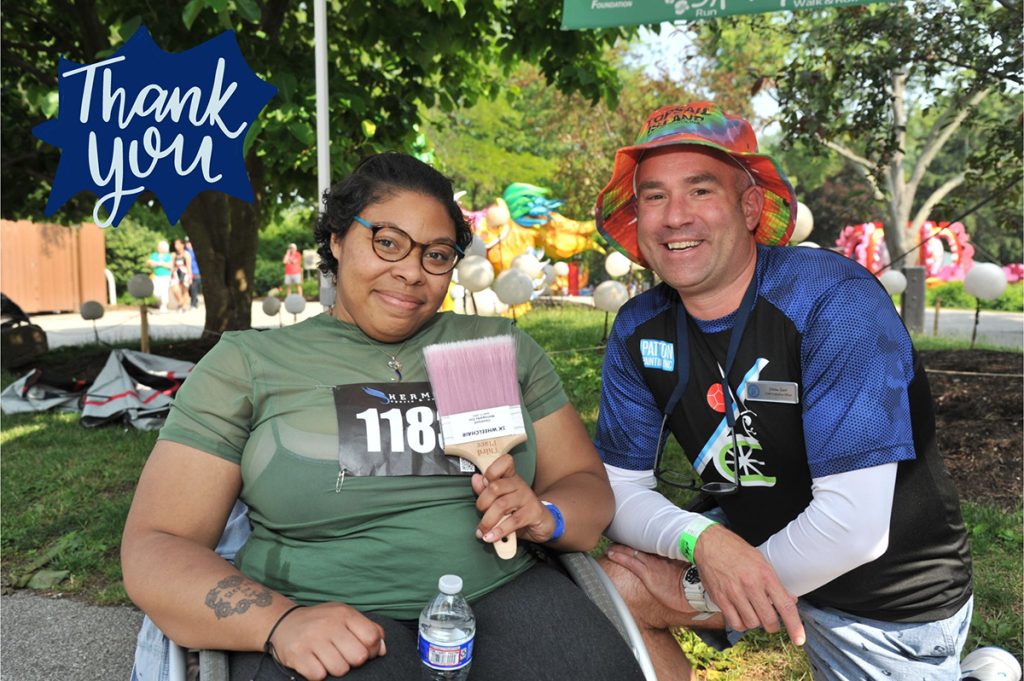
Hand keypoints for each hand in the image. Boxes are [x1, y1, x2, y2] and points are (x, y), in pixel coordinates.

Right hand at [269, 602, 386, 679]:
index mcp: (344, 614)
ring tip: (327, 658)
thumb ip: (367, 629)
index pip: (372, 637)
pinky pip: (319, 676)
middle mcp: (329, 624)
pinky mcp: (298, 655)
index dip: (372, 649)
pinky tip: (314, 663)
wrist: (283, 622)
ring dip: (335, 669)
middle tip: (343, 655)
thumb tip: (382, 650)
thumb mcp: (345, 617)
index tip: (362, 650)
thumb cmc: (321, 622)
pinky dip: (318, 673)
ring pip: (340, 669)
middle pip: (358, 657)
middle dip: (353, 661)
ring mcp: (312, 639)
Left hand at [470, 454, 554, 544]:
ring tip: (482, 532)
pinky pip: (513, 521)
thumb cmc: (518, 510)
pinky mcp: (533, 512)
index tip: (484, 483)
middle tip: (480, 515)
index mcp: (511, 477)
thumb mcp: (501, 500)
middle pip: (495, 487)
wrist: (543, 523)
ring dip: (487, 521)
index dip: (491, 470)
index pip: (505, 462)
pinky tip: (491, 537)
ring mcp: (527, 498)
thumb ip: (486, 490)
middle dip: (482, 503)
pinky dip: (499, 531)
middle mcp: (519, 484)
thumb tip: (476, 479)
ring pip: (501, 505)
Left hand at [604, 544, 693, 613]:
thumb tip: (685, 568)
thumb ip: (685, 567)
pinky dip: (619, 556)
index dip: (643, 541)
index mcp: (670, 554)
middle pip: (642, 546)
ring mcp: (653, 564)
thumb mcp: (691, 572)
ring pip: (632, 552)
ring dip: (620, 548)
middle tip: (619, 538)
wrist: (697, 591)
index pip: (653, 544)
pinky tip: (611, 553)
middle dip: (630, 542)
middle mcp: (660, 556)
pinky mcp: (647, 573)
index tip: (636, 538)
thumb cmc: (697, 584)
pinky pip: (630, 562)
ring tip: (611, 546)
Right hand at [692, 525, 804, 645]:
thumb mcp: (761, 561)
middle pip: (768, 620)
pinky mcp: (720, 598)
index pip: (785, 605)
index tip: (799, 639)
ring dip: (755, 622)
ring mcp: (734, 593)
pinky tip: (740, 615)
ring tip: (752, 613)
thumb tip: (790, 600)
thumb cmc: (736, 550)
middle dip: (772, 625)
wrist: (709, 543)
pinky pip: (735, 623)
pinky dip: (740, 624)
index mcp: (765, 574)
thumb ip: (775, 583)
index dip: (794, 626)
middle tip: (770, 620)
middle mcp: (750, 585)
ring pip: (752, 623)